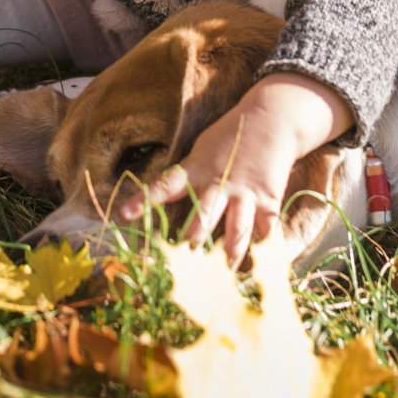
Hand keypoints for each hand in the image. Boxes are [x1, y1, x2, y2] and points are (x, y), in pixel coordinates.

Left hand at [119, 73, 351, 263]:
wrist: (272, 118)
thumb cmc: (229, 135)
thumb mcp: (201, 150)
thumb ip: (187, 176)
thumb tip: (167, 200)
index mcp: (196, 169)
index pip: (165, 185)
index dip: (144, 199)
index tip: (125, 213)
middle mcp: (218, 184)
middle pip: (201, 218)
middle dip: (191, 244)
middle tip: (182, 268)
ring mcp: (243, 194)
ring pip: (234, 231)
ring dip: (228, 257)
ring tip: (222, 278)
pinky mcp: (267, 200)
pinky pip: (266, 231)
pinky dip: (265, 252)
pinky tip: (264, 270)